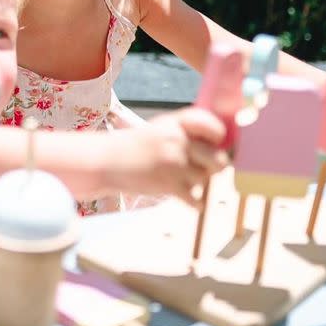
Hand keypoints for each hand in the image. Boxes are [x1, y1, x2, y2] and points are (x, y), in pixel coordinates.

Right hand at [108, 108, 227, 206]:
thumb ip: (186, 134)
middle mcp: (177, 140)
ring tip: (178, 180)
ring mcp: (174, 163)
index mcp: (176, 123)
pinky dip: (194, 203)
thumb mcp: (160, 129)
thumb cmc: (135, 147)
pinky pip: (197, 199)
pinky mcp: (169, 185)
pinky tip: (185, 197)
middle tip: (201, 168)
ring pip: (205, 179)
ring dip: (196, 183)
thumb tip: (219, 150)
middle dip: (213, 167)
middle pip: (218, 158)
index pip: (210, 124)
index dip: (218, 135)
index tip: (215, 142)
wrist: (106, 161)